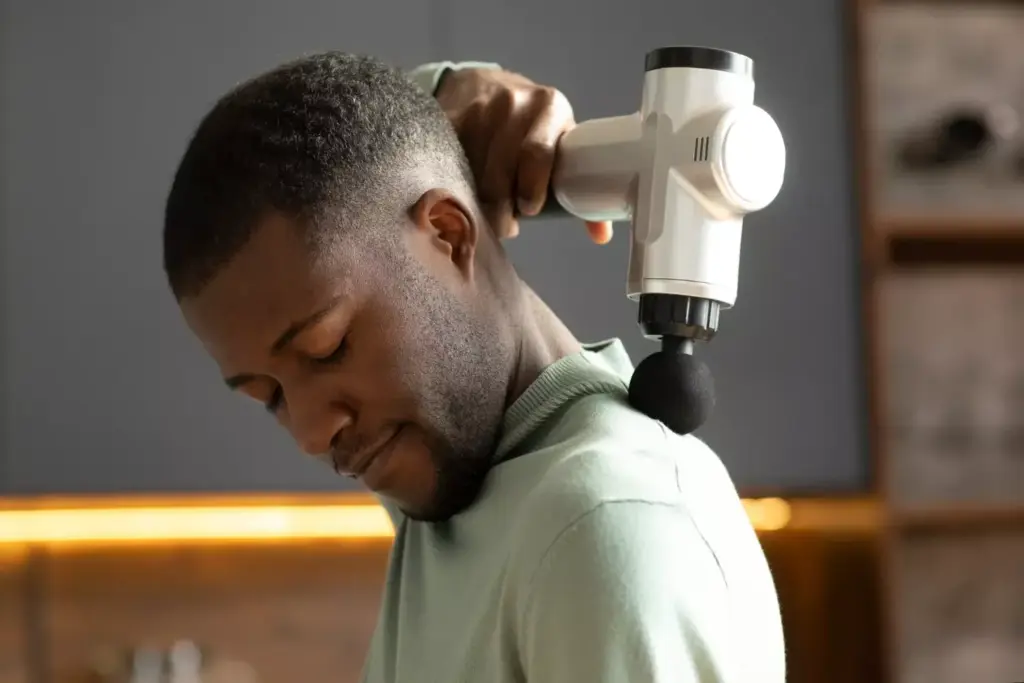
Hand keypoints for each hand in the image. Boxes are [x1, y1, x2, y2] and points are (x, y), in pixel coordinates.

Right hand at [435, 68, 612, 244]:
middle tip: (503, 223)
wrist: (485, 85)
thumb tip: (601, 233)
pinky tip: (460, 191)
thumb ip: (575, 186)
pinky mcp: (449, 117)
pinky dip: (454, 184)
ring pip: (473, 171)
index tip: (528, 210)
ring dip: (477, 199)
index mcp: (550, 108)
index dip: (531, 188)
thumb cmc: (531, 126)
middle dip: (501, 207)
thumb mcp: (558, 142)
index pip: (537, 153)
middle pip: (501, 171)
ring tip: (485, 210)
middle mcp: (514, 102)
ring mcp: (478, 108)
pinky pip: (449, 162)